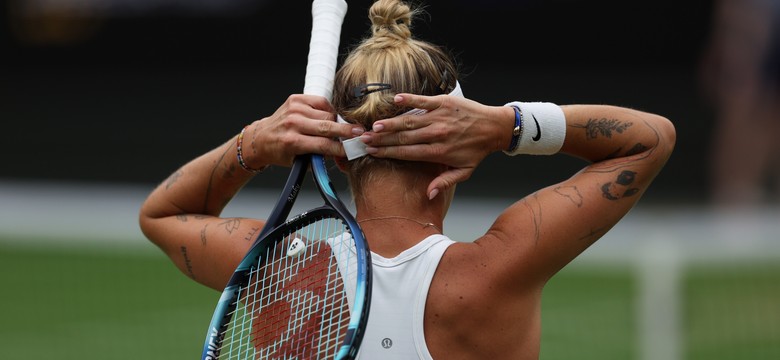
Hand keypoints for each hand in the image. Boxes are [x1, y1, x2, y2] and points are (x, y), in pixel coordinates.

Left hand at [245, 94, 364, 166]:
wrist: (261, 138)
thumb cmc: (280, 151)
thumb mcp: (298, 161)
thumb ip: (319, 158)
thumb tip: (340, 155)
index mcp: (292, 142)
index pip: (323, 145)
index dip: (341, 148)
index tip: (353, 149)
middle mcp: (293, 123)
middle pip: (328, 126)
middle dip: (346, 131)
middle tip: (359, 134)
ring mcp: (295, 109)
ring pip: (327, 114)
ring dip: (336, 122)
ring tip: (340, 128)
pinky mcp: (296, 99)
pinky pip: (322, 102)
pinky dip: (328, 110)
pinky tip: (329, 116)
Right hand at [361, 93, 508, 198]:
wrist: (495, 127)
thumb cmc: (477, 150)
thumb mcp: (464, 172)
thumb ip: (445, 181)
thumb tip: (429, 194)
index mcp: (438, 153)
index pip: (407, 153)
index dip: (387, 153)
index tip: (372, 152)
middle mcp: (437, 135)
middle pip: (403, 138)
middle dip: (382, 139)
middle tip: (364, 139)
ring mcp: (439, 118)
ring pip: (409, 121)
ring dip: (390, 124)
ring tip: (373, 126)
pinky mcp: (444, 103)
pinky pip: (423, 101)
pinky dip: (408, 100)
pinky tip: (394, 100)